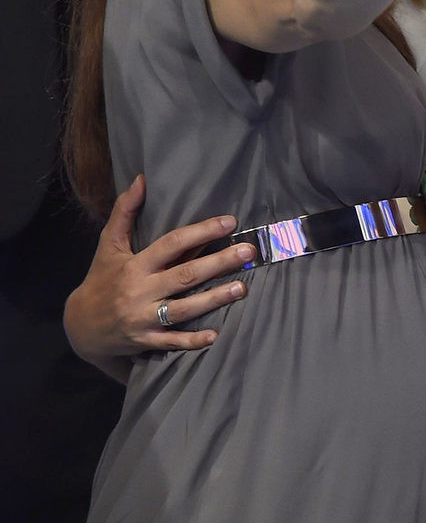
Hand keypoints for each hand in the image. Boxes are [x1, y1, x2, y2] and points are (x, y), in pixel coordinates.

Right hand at [64, 175, 254, 378]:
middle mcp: (140, 291)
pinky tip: (215, 335)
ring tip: (242, 287)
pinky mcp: (146, 341)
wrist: (80, 326)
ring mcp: (143, 318)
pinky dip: (192, 340)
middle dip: (218, 263)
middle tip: (248, 252)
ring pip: (183, 309)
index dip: (201, 231)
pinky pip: (172, 342)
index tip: (229, 222)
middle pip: (185, 275)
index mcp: (135, 265)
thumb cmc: (102, 278)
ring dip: (214, 299)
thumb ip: (124, 211)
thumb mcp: (109, 245)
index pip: (172, 244)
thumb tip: (140, 179)